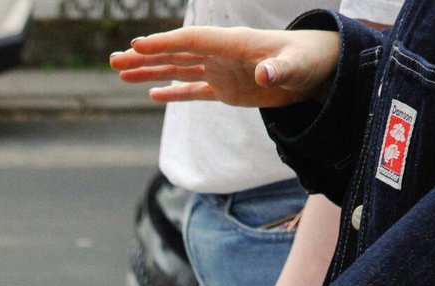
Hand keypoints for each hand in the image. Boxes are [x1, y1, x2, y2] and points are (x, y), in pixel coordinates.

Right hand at [110, 25, 338, 106]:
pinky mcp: (228, 89)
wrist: (320, 68)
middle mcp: (222, 55)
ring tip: (121, 74)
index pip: (192, 41)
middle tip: (114, 60)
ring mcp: (222, 71)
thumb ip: (280, 68)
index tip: (137, 47)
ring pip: (178, 70)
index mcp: (234, 44)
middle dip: (145, 57)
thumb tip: (265, 72)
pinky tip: (152, 95)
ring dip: (150, 72)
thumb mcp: (297, 66)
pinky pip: (194, 90)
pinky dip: (173, 92)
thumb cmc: (310, 60)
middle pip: (176, 54)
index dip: (165, 43)